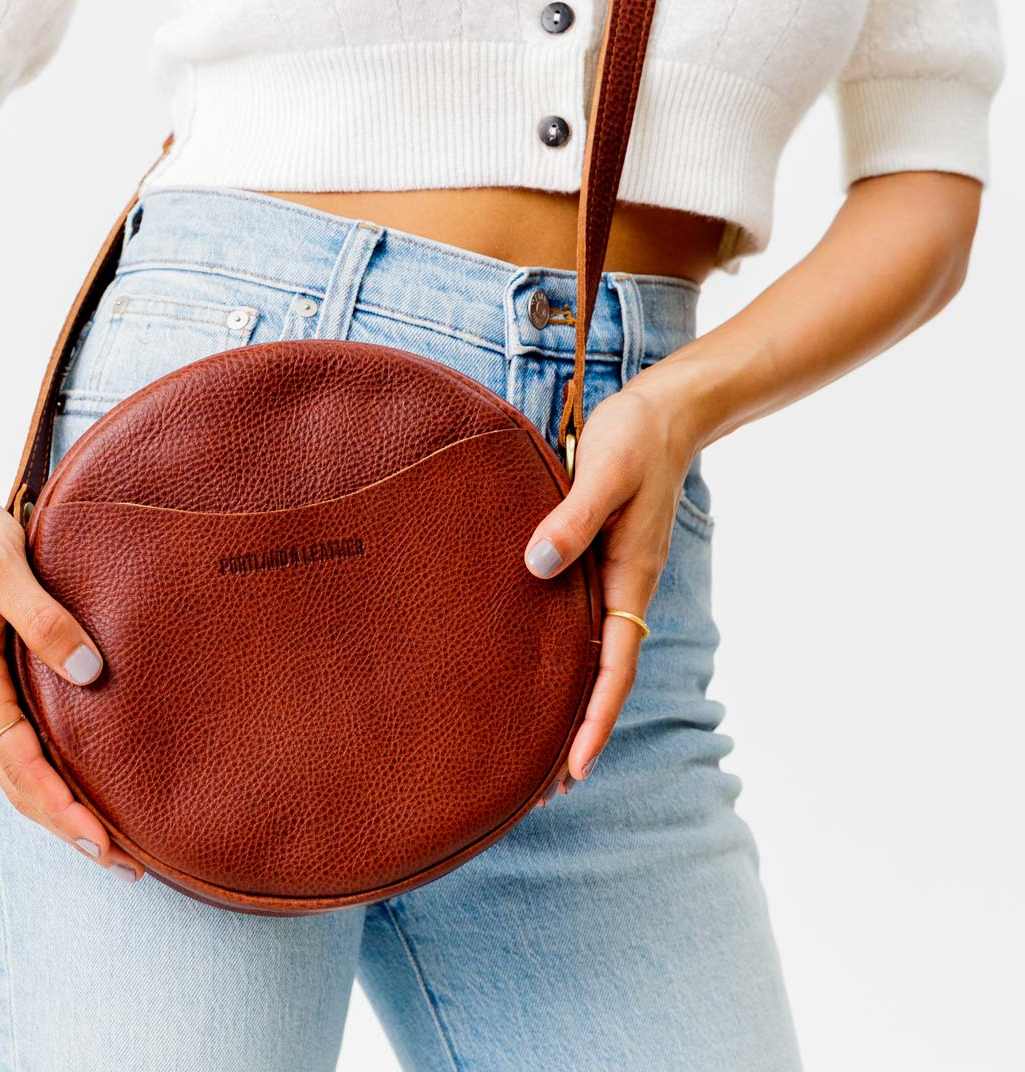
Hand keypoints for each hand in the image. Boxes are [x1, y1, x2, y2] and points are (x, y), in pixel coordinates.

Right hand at [0, 487, 144, 880]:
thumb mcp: (1, 565)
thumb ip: (41, 616)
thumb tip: (88, 672)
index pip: (20, 764)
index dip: (62, 807)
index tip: (105, 843)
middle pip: (20, 785)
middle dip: (70, 828)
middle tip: (130, 865)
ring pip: (19, 772)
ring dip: (62, 811)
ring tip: (116, 845)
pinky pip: (20, 746)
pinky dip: (52, 778)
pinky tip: (84, 785)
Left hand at [523, 379, 696, 802]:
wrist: (666, 411)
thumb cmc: (635, 438)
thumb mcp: (604, 472)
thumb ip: (573, 519)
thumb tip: (536, 565)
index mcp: (630, 579)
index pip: (613, 669)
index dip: (593, 722)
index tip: (570, 772)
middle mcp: (624, 588)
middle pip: (603, 677)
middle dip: (577, 731)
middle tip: (541, 787)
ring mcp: (614, 575)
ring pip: (592, 653)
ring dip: (568, 697)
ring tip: (530, 743)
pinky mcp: (599, 556)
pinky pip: (582, 619)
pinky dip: (564, 653)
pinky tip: (533, 661)